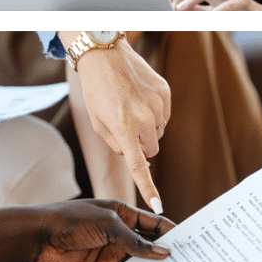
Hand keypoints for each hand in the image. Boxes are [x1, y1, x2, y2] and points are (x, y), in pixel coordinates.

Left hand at [31, 199, 172, 261]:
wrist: (38, 238)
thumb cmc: (70, 221)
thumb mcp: (107, 225)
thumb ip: (135, 241)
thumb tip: (164, 253)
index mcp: (123, 214)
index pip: (155, 224)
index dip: (174, 234)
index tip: (195, 245)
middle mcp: (120, 234)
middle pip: (151, 247)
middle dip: (169, 257)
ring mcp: (112, 254)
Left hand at [61, 33, 169, 211]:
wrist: (105, 55)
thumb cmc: (96, 90)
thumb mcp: (97, 121)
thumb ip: (116, 144)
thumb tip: (134, 156)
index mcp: (123, 127)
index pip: (140, 165)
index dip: (149, 188)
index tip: (159, 206)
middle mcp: (144, 117)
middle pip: (152, 149)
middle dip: (141, 147)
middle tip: (125, 130)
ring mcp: (157, 104)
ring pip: (158, 133)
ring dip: (147, 129)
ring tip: (129, 109)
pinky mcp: (165, 93)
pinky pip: (164, 116)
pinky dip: (154, 114)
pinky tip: (139, 99)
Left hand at [167, 0, 261, 10]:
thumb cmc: (230, 18)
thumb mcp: (205, 15)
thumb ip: (191, 12)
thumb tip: (169, 14)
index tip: (161, 3)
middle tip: (173, 6)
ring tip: (183, 9)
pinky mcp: (247, 2)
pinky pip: (237, 0)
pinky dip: (223, 9)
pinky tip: (211, 20)